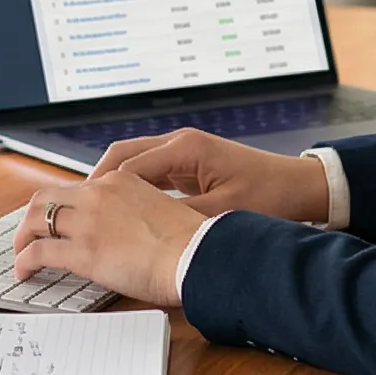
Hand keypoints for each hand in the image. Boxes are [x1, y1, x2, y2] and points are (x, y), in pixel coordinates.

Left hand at [11, 170, 208, 305]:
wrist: (196, 255)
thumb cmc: (189, 241)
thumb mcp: (158, 210)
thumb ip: (134, 213)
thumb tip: (122, 233)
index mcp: (119, 182)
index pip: (76, 189)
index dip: (60, 206)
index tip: (56, 221)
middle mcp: (98, 195)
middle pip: (46, 198)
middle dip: (32, 217)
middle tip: (28, 234)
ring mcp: (87, 222)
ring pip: (36, 221)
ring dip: (22, 238)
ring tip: (20, 254)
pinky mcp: (81, 251)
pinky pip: (38, 252)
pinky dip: (24, 261)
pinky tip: (24, 271)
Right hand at [93, 129, 330, 222]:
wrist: (300, 187)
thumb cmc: (269, 196)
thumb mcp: (222, 214)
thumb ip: (181, 218)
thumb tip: (142, 231)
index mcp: (186, 149)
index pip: (129, 163)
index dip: (101, 186)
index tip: (80, 208)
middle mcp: (181, 143)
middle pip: (123, 155)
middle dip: (97, 180)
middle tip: (75, 208)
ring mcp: (184, 151)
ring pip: (134, 162)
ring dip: (112, 183)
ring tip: (91, 211)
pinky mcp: (190, 164)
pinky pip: (149, 171)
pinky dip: (131, 187)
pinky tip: (121, 211)